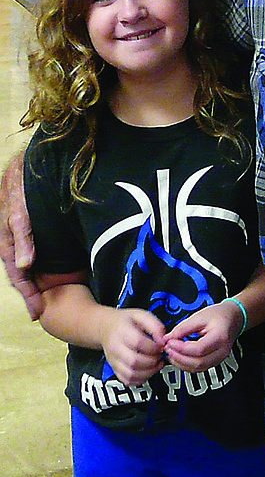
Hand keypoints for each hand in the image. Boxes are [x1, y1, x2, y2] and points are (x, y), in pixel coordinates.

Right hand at [0, 152, 41, 319]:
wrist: (29, 164)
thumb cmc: (23, 186)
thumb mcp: (21, 211)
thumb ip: (23, 235)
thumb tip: (23, 265)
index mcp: (8, 240)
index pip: (17, 274)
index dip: (27, 293)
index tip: (37, 312)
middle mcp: (13, 239)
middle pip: (20, 273)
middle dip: (29, 292)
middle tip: (41, 311)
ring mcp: (20, 234)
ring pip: (24, 263)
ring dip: (32, 281)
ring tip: (43, 298)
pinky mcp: (28, 227)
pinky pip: (30, 251)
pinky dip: (35, 265)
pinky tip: (44, 271)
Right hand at [100, 309, 166, 386]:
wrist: (107, 328)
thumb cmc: (127, 321)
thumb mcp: (142, 315)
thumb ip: (155, 325)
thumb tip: (163, 340)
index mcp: (122, 332)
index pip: (138, 343)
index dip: (154, 347)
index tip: (162, 345)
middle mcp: (115, 348)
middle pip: (134, 361)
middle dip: (152, 361)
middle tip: (161, 355)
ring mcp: (114, 361)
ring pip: (131, 374)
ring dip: (149, 372)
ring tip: (157, 363)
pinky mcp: (115, 370)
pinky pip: (128, 381)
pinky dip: (141, 379)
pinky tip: (149, 370)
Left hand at [163, 301, 243, 372]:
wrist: (233, 318)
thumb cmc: (219, 315)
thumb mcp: (200, 316)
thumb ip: (184, 328)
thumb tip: (168, 338)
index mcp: (220, 336)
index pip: (199, 349)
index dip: (181, 348)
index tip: (170, 342)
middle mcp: (222, 351)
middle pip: (198, 362)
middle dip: (179, 358)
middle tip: (168, 349)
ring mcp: (220, 358)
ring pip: (198, 368)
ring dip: (181, 363)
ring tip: (171, 353)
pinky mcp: (215, 361)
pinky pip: (199, 368)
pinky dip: (186, 365)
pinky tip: (178, 357)